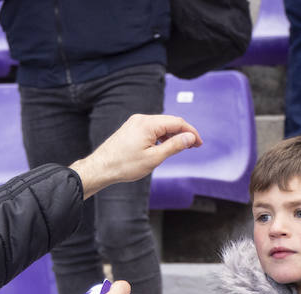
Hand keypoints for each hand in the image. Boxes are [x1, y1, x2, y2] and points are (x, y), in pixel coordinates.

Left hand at [70, 114, 202, 198]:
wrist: (101, 168)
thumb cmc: (124, 165)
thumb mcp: (154, 158)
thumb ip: (174, 146)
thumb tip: (190, 137)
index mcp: (148, 124)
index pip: (177, 122)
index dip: (190, 132)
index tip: (199, 143)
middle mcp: (141, 119)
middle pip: (169, 122)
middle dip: (183, 133)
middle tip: (194, 146)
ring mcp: (135, 123)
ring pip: (161, 125)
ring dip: (172, 135)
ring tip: (181, 147)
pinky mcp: (131, 129)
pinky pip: (151, 129)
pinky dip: (161, 136)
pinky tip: (165, 146)